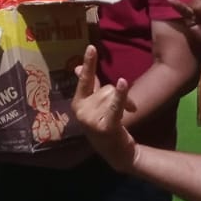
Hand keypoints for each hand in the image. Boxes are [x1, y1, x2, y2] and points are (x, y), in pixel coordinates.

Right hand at [70, 46, 137, 171]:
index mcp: (77, 103)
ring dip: (125, 103)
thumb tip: (76, 67)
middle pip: (105, 88)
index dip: (89, 63)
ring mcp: (91, 119)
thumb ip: (88, 86)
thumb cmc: (105, 125)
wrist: (116, 153)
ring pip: (112, 96)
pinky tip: (122, 83)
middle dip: (118, 95)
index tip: (91, 46)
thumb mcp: (93, 105)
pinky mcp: (105, 126)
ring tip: (125, 116)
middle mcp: (81, 111)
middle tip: (125, 109)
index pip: (84, 79)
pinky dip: (120, 95)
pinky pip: (115, 105)